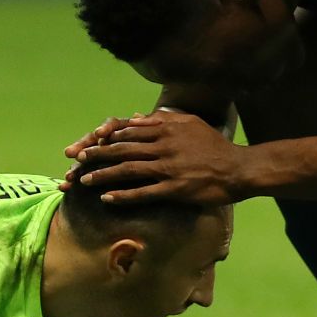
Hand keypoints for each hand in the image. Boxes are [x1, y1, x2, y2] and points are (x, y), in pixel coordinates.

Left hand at [73, 112, 252, 205]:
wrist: (238, 168)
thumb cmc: (213, 145)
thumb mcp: (189, 123)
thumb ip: (162, 118)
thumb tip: (135, 117)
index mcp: (165, 129)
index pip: (127, 131)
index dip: (104, 137)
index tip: (87, 142)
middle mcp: (163, 146)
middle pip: (122, 149)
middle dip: (96, 155)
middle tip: (77, 160)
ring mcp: (168, 168)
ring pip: (128, 170)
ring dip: (103, 175)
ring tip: (84, 180)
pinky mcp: (174, 188)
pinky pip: (143, 192)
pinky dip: (123, 195)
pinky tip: (107, 199)